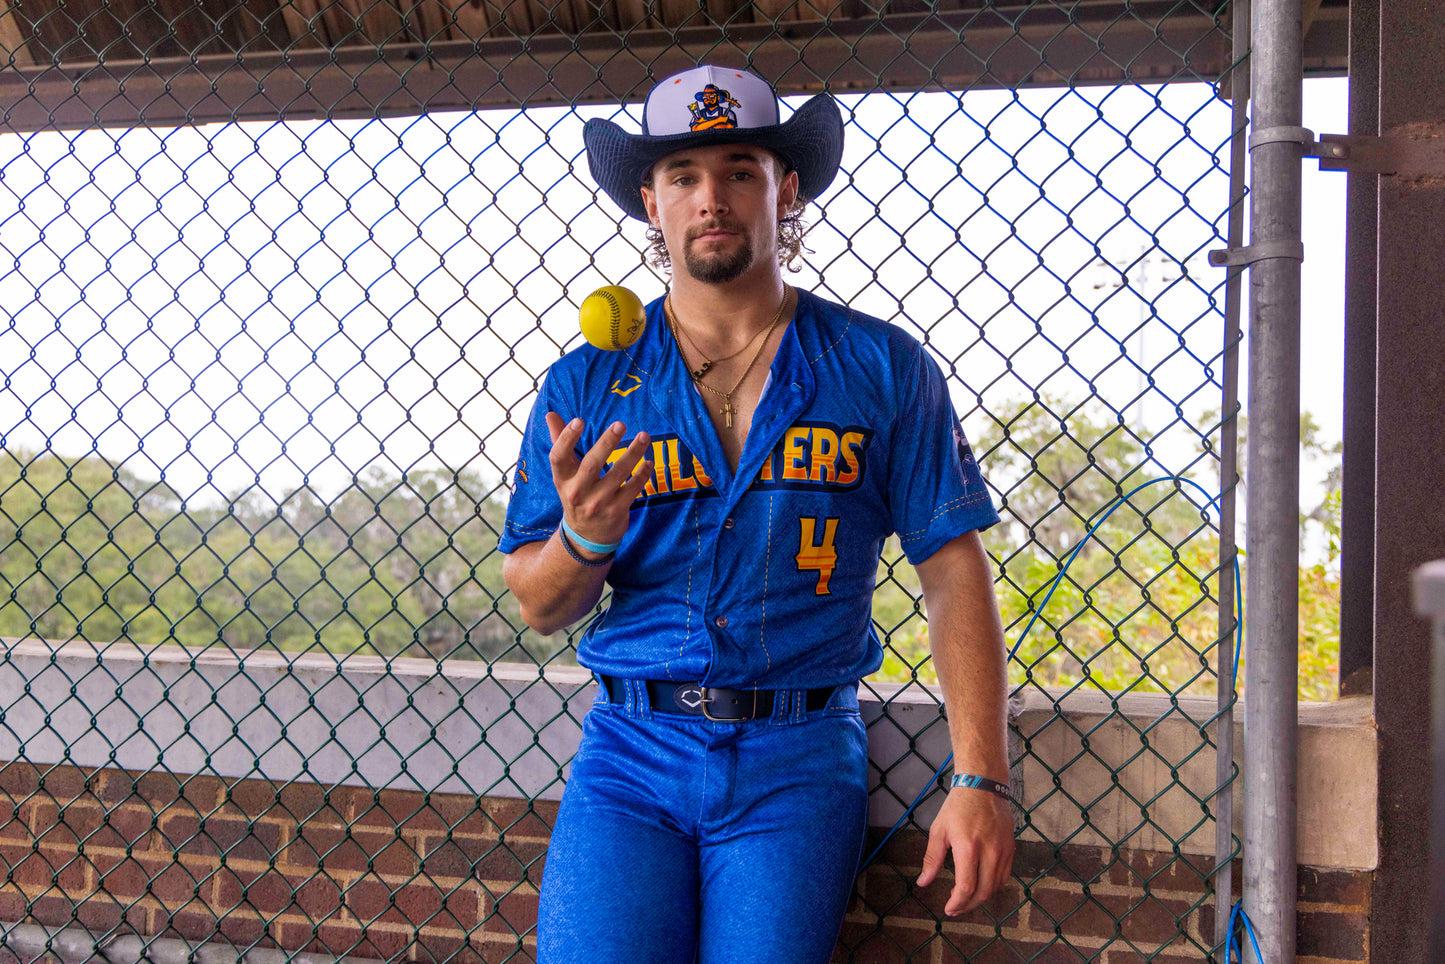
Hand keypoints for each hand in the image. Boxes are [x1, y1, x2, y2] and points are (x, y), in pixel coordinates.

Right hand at [546, 413, 651, 549]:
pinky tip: (648, 461)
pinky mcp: (616, 512)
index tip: (578, 420)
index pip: (558, 458)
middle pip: (591, 464)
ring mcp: (597, 504)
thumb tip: (550, 413)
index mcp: (562, 479)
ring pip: (618, 474)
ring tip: (644, 436)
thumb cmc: (576, 494)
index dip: (566, 439)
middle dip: (606, 443)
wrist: (586, 536)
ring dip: (633, 453)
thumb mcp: (564, 474)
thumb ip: (559, 442)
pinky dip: (642, 474)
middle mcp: (577, 492)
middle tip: (620, 424)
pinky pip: (632, 489)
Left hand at [916, 786, 1015, 915]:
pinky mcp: (1011, 848)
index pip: (966, 887)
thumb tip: (923, 882)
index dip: (957, 903)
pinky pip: (1005, 876)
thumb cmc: (957, 807)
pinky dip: (993, 886)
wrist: (983, 786)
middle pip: (983, 892)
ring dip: (981, 898)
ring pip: (996, 887)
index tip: (948, 909)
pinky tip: (981, 886)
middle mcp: (989, 852)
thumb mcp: (939, 830)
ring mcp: (1003, 851)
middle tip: (956, 909)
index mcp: (968, 848)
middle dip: (968, 905)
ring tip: (966, 899)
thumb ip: (932, 859)